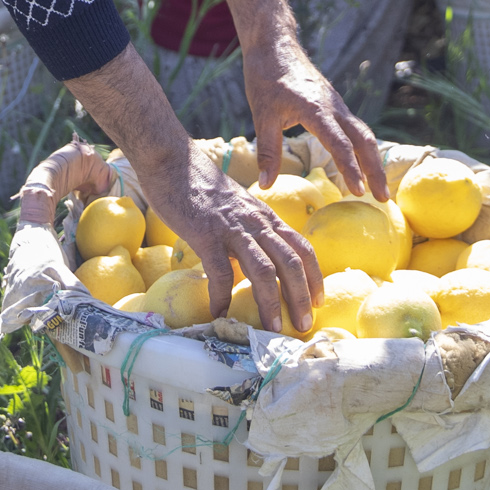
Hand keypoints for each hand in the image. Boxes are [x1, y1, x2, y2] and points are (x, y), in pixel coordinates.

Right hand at [135, 135, 322, 333]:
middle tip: (304, 325)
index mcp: (265, 216)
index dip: (314, 276)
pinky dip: (222, 297)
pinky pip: (220, 271)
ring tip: (272, 329)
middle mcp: (256, 222)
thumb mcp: (236, 207)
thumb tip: (249, 263)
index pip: (301, 247)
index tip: (318, 301)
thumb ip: (248, 231)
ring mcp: (232, 228)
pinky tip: (218, 314)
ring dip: (271, 302)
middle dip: (301, 296)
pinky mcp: (206, 233)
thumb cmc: (201, 186)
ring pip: (264, 269)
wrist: (172, 160)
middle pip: (291, 262)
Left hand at [243, 31, 389, 201]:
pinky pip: (356, 129)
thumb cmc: (266, 77)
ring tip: (378, 189)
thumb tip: (265, 185)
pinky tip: (362, 164)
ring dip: (373, 161)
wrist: (274, 43)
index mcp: (317, 109)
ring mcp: (337, 105)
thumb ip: (268, 151)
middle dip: (375, 170)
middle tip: (382, 199)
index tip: (358, 191)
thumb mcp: (262, 115)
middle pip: (364, 140)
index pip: (340, 143)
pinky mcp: (335, 104)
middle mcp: (334, 107)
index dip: (350, 169)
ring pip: (364, 134)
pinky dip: (363, 149)